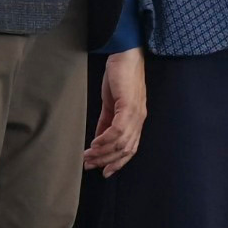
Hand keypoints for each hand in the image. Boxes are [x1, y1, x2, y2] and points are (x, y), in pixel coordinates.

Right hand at [84, 49, 145, 175]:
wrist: (125, 55)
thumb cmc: (119, 76)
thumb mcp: (111, 103)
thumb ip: (107, 121)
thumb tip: (99, 139)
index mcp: (136, 119)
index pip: (130, 148)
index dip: (118, 162)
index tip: (104, 172)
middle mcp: (139, 119)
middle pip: (125, 149)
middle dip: (107, 161)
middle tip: (90, 165)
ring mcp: (136, 113)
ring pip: (121, 142)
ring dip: (103, 152)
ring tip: (88, 156)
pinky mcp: (129, 106)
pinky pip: (117, 129)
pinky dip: (105, 139)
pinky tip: (94, 144)